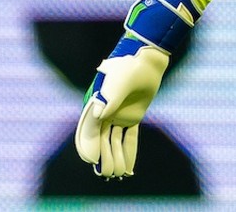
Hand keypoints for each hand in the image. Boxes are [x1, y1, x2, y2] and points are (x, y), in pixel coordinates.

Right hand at [75, 0, 199, 177]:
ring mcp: (118, 116)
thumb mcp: (120, 80)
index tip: (92, 160)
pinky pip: (129, 138)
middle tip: (107, 174)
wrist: (147, 60)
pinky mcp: (132, 118)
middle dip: (103, 158)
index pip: (88, 130)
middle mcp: (104, 113)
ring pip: (114, 142)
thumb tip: (99, 115)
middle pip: (100, 141)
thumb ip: (110, 97)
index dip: (88, 146)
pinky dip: (129, 152)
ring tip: (119, 174)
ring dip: (115, 158)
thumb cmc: (129, 67)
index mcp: (96, 105)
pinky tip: (129, 167)